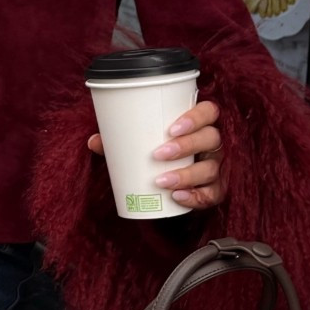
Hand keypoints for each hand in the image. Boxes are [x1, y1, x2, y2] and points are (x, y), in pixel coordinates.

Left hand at [87, 98, 224, 210]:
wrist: (170, 185)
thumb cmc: (159, 154)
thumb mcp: (142, 145)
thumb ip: (121, 141)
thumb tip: (94, 141)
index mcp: (199, 125)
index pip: (208, 112)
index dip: (196, 117)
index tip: (171, 128)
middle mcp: (211, 144)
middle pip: (211, 138)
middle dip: (186, 145)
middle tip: (158, 154)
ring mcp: (215, 167)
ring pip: (210, 168)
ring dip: (186, 175)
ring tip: (161, 181)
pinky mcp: (214, 189)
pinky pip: (212, 195)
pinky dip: (196, 197)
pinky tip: (177, 197)